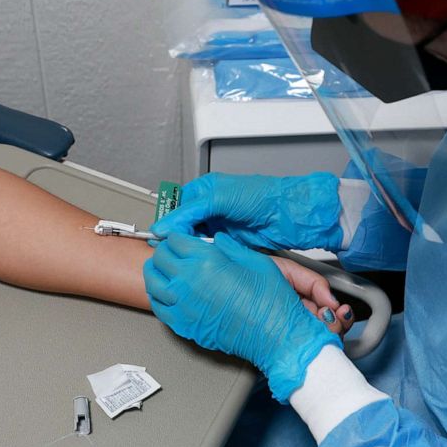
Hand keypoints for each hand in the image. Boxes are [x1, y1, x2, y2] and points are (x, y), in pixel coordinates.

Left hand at [144, 233, 341, 401]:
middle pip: (159, 257)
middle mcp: (189, 281)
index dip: (178, 236)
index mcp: (206, 261)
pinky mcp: (182, 325)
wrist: (273, 336)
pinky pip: (157, 306)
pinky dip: (158, 295)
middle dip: (166, 251)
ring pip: (152, 281)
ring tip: (165, 269)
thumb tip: (217, 240)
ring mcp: (182, 305)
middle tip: (175, 252)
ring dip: (157, 272)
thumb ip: (230, 247)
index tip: (182, 238)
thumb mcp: (255, 260)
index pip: (175, 239)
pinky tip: (166, 292)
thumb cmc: (269, 302)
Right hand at [149, 173, 342, 250]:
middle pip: (183, 224)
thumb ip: (190, 212)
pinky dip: (203, 253)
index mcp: (205, 190)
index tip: (159, 235)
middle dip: (178, 235)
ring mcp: (219, 225)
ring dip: (191, 246)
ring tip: (186, 252)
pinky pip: (208, 249)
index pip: (177, 206)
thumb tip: (165, 226)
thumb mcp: (219, 199)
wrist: (287, 215)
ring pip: (194, 239)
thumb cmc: (261, 197)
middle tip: (170, 248)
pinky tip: (200, 256)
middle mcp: (210, 207)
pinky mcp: (228, 241)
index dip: (168, 220)